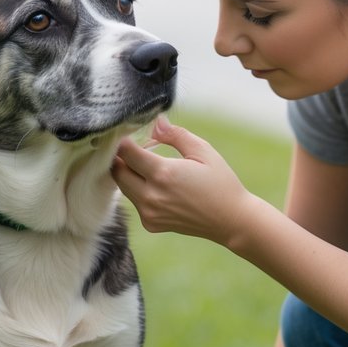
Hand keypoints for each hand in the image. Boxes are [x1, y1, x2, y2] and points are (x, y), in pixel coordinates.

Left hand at [112, 116, 253, 245]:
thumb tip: (156, 122)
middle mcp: (151, 196)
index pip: (125, 152)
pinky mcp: (151, 223)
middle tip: (134, 147)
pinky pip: (135, 201)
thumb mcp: (203, 151)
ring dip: (129, 173)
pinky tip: (159, 186)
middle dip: (121, 157)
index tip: (128, 133)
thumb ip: (175, 135)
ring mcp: (149, 213)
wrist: (230, 220)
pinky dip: (139, 190)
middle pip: (117, 170)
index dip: (123, 140)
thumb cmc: (220, 182)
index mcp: (163, 173)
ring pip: (123, 186)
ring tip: (148, 165)